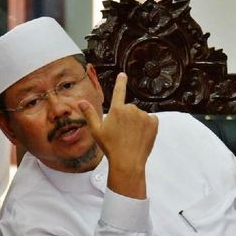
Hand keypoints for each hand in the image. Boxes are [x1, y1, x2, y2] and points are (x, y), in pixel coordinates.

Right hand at [79, 72, 157, 198]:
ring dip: (135, 122)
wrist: (127, 161)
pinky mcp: (154, 123)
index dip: (121, 82)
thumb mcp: (96, 131)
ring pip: (139, 115)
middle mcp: (131, 109)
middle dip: (125, 117)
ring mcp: (144, 116)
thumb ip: (89, 114)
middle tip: (120, 132)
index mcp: (117, 110)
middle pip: (128, 109)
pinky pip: (150, 120)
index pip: (119, 91)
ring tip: (130, 137)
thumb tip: (81, 102)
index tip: (123, 75)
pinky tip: (140, 136)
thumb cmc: (110, 147)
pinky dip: (146, 126)